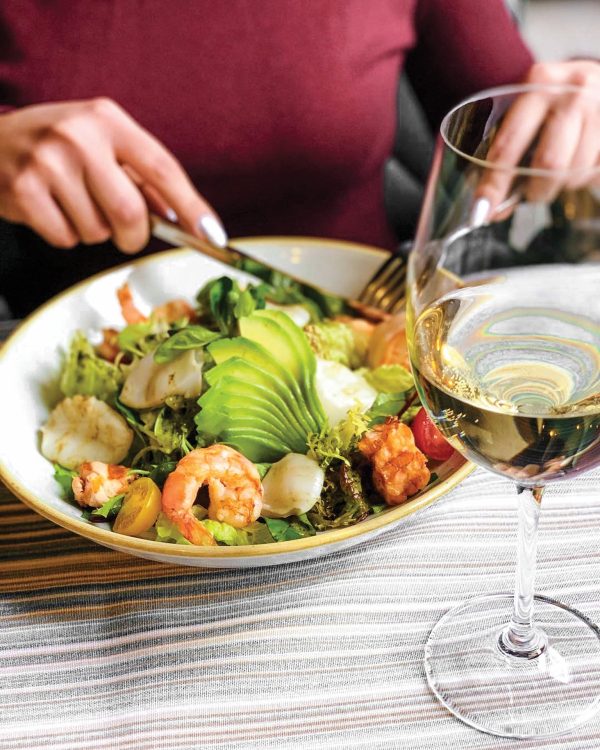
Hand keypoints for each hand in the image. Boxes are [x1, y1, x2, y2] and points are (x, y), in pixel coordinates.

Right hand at [0, 98, 225, 251]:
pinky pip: (66, 238)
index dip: (191, 207)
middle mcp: (79, 135)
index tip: (212, 236)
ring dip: (93, 231)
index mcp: (108, 119)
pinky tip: (50, 209)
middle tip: (125, 233)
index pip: (162, 169)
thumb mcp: (101, 143)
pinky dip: (65, 235)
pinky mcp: (24, 189)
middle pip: (131, 213)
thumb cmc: (56, 145)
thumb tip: (183, 217)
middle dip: (134, 236)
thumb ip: (140, 176)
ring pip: (98, 231)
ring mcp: (48, 161)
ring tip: (72, 202)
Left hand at [476, 61, 599, 213]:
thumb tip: (489, 208)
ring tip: (557, 174)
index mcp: (538, 83)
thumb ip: (507, 155)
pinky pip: (595, 172)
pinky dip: (583, 178)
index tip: (481, 211)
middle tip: (532, 193)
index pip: (508, 145)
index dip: (493, 184)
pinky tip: (579, 163)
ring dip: (561, 185)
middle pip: (549, 164)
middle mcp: (572, 92)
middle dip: (536, 190)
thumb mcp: (528, 111)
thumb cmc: (556, 102)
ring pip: (574, 173)